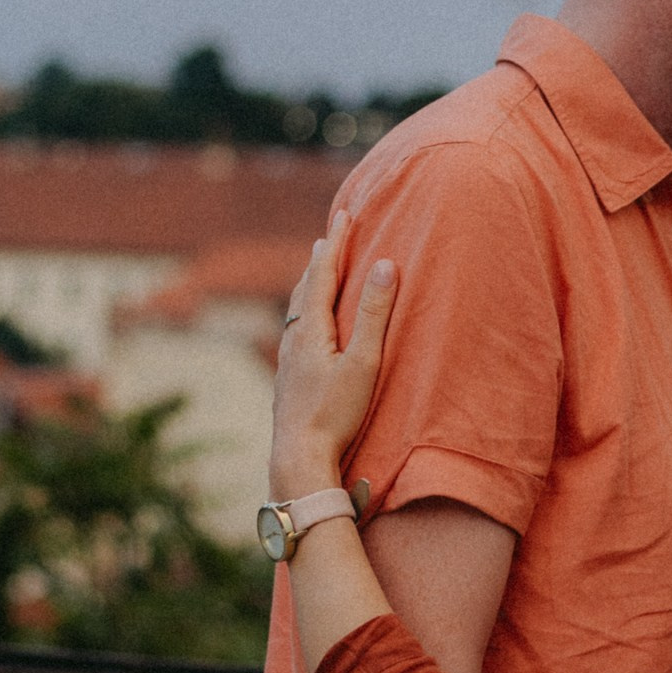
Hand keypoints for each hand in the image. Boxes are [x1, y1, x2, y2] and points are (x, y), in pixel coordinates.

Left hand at [270, 220, 398, 495]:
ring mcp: (286, 361)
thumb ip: (375, 314)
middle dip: (321, 259)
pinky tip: (307, 328)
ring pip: (296, 310)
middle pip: (305, 287)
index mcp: (311, 329)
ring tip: (317, 272)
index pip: (324, 273)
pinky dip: (304, 313)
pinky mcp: (287, 380)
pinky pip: (295, 332)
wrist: (298, 458)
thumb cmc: (335, 413)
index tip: (345, 214)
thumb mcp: (364, 362)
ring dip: (309, 285)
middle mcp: (293, 340)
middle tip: (330, 235)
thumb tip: (385, 265)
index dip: (336, 243)